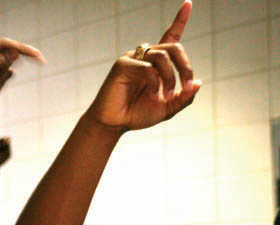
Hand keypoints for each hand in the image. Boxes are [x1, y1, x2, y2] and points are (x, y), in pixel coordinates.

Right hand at [86, 0, 199, 131]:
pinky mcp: (123, 65)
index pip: (170, 36)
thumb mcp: (167, 109)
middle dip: (185, 68)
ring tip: (166, 97)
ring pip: (162, 56)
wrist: (114, 124)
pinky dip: (154, 82)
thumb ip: (183, 98)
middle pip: (174, 47)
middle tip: (187, 87)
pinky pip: (147, 67)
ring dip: (170, 78)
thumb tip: (198, 83)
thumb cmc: (137, 114)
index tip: (188, 3)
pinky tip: (152, 95)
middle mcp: (146, 56)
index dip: (180, 20)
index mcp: (157, 64)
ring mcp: (134, 58)